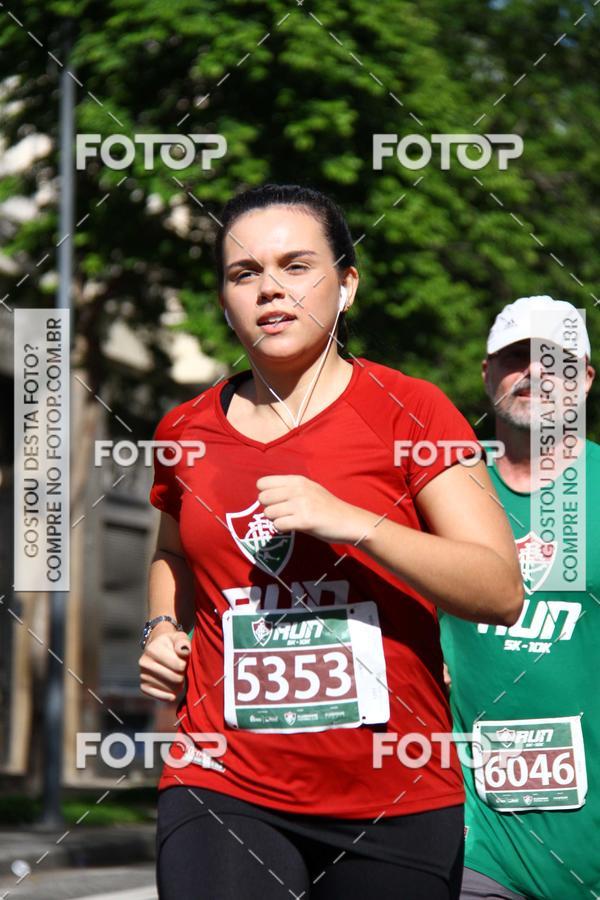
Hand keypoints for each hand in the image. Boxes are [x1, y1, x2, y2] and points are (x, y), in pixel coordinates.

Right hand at [139, 623, 190, 701]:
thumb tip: (183, 651)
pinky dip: (170, 695)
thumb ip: (183, 642)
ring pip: (171, 690)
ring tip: (175, 675)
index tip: (182, 659)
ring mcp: (143, 676)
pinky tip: (172, 689)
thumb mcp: (179, 637)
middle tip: (180, 669)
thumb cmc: (172, 644)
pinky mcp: (144, 687)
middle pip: (176, 679)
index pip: (179, 666)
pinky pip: (162, 697)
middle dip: (182, 675)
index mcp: (153, 649)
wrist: (157, 648)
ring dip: (178, 685)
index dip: (185, 664)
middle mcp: (144, 663)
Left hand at [256, 474, 372, 543]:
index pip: (262, 483)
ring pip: (269, 513)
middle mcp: (297, 490)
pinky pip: (278, 525)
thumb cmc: (326, 507)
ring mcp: (301, 505)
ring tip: (289, 520)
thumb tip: (264, 495)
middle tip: (282, 513)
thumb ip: (289, 489)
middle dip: (269, 508)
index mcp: (297, 480)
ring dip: (276, 520)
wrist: (348, 521)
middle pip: (262, 498)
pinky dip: (282, 529)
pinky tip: (293, 527)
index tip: (275, 501)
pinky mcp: (304, 521)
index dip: (265, 494)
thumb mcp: (309, 489)